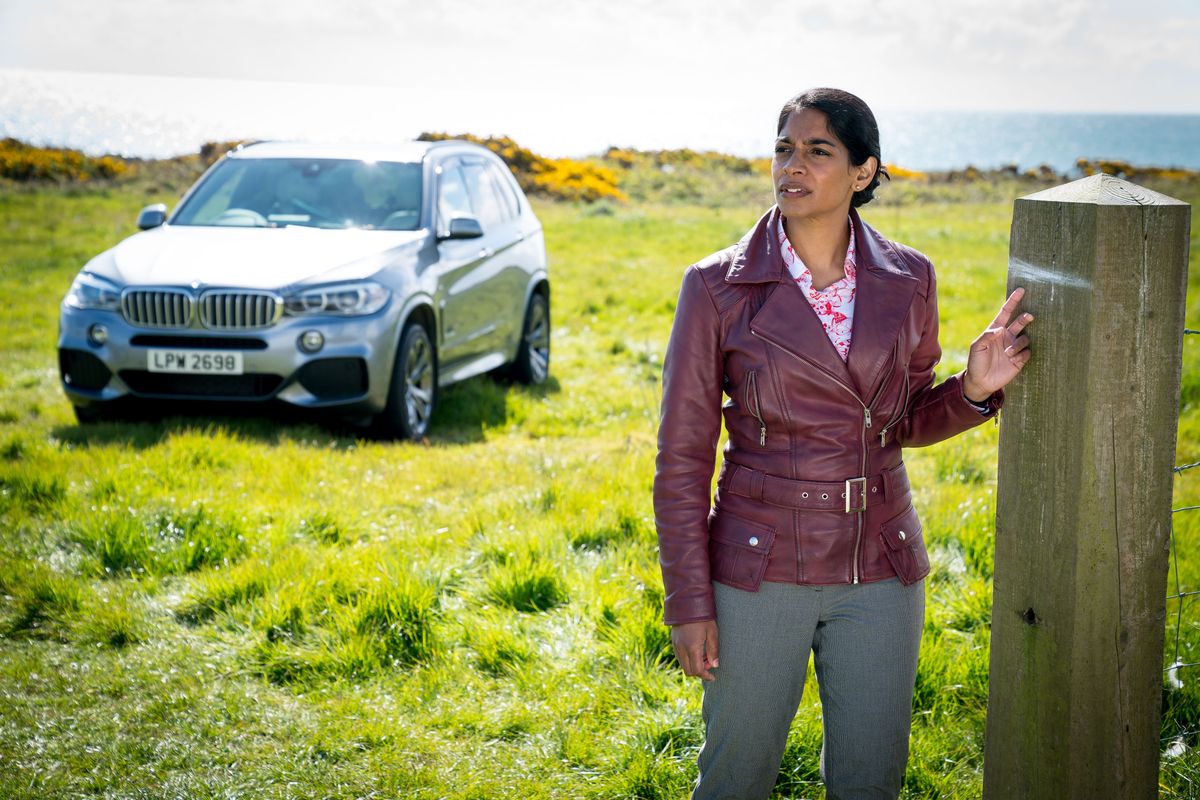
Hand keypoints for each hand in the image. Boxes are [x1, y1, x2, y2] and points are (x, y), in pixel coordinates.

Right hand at [671, 619, 719, 680]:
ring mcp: (675, 645)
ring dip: (693, 665)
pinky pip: (680, 657)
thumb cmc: (702, 617)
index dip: (706, 676)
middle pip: (688, 671)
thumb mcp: (712, 632)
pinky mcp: (673, 642)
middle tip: (709, 664)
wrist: (686, 602)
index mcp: (692, 647)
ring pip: (683, 664)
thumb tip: (714, 665)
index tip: (713, 677)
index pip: (697, 670)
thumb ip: (713, 650)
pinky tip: (696, 650)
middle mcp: (681, 649)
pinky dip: (688, 659)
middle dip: (699, 672)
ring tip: (704, 656)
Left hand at [962, 287, 1033, 401]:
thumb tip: (1000, 329)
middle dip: (1025, 318)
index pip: (1006, 313)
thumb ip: (986, 336)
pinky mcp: (1020, 358)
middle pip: (1020, 322)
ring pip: (1025, 338)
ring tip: (1008, 353)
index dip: (1013, 301)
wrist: (981, 381)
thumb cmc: (976, 362)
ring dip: (1018, 344)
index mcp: (996, 330)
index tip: (1021, 290)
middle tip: (1029, 316)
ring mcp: (1014, 347)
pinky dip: (1021, 355)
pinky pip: (1027, 352)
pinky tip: (1012, 360)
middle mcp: (1007, 336)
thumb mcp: (976, 347)